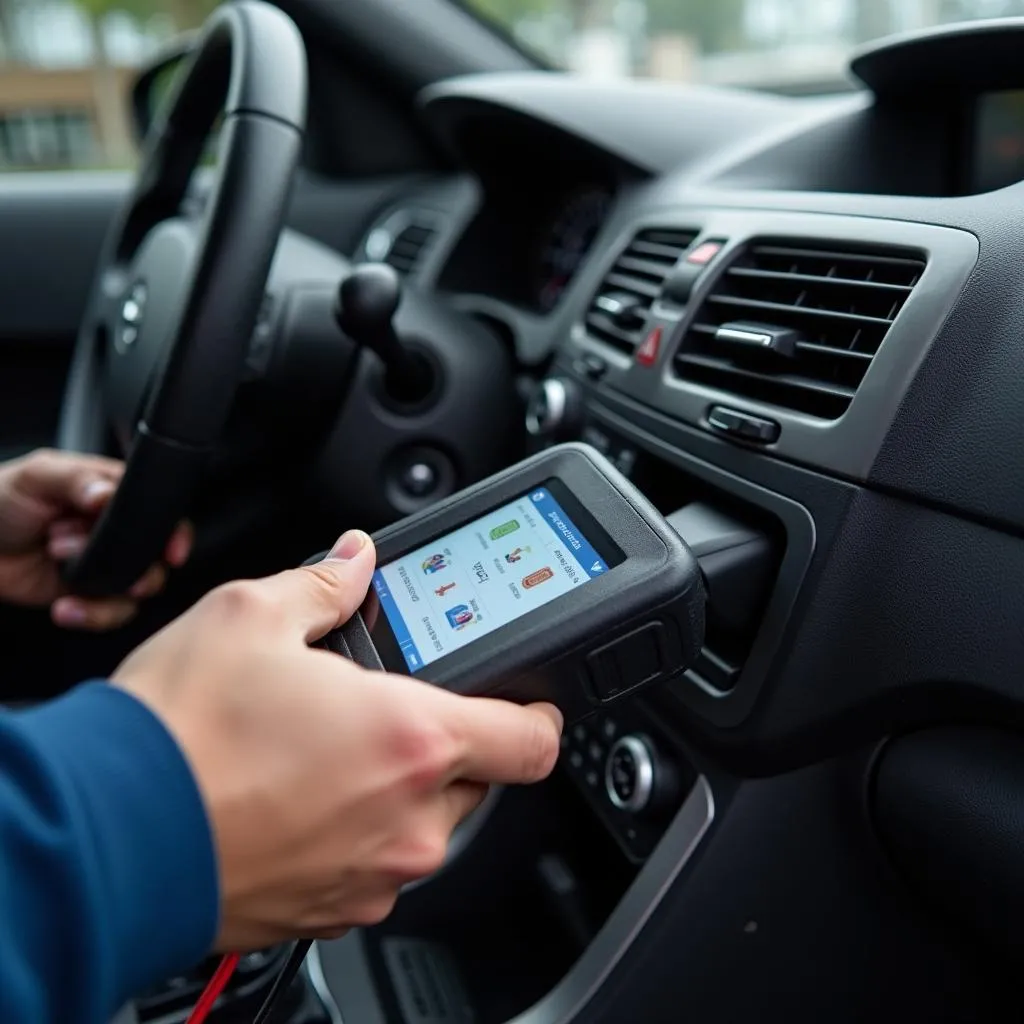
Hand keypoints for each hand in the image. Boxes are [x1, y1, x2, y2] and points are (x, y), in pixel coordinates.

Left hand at [0, 448, 191, 628]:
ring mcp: (105, 565)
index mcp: (115, 495)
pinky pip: (110, 613)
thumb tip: (107, 494)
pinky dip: (92, 615)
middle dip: (133, 566)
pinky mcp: (88, 595)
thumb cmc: (1, 499)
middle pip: (157, 557)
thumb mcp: (39, 475)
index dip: (173, 534)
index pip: (161, 514)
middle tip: (99, 558)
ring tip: (65, 573)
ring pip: (138, 590)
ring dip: (106, 589)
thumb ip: (77, 479)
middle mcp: (117, 532)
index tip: (171, 551)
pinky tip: (65, 607)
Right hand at [113, 530, 562, 948]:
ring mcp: (372, 878)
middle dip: (444, 745)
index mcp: (414, 740)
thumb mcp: (251, 616)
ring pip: (422, 827)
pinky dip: (353, 834)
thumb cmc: (180, 733)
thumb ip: (324, 585)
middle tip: (384, 712)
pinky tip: (296, 799)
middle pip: (476, 781)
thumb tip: (354, 562)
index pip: (533, 740)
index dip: (539, 715)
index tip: (527, 702)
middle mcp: (409, 821)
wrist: (104, 834)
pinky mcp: (331, 914)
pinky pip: (372, 868)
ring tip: (324, 753)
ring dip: (394, 791)